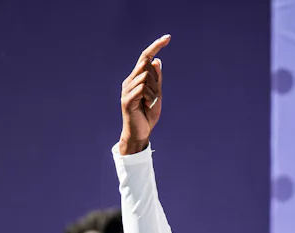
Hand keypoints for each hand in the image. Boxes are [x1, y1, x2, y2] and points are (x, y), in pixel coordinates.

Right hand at [118, 35, 170, 155]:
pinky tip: (147, 106)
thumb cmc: (148, 114)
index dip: (156, 46)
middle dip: (155, 80)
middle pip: (146, 66)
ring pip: (146, 77)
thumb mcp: (157, 94)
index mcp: (136, 78)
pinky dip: (149, 97)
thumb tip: (156, 60)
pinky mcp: (127, 99)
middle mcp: (129, 80)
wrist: (140, 133)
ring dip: (153, 92)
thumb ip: (156, 79)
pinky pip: (142, 88)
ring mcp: (127, 89)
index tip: (168, 37)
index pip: (145, 57)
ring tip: (149, 104)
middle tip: (154, 97)